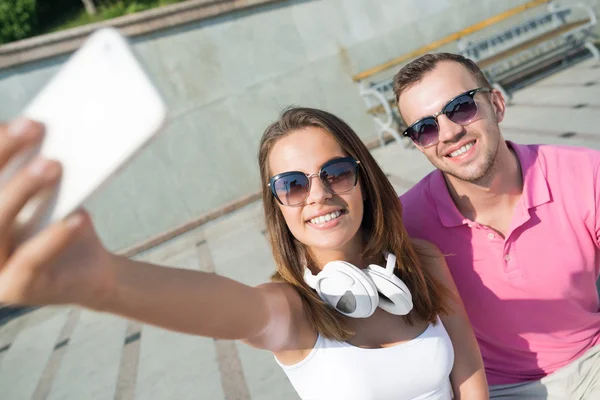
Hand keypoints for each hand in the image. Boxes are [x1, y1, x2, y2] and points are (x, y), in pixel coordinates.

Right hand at [0, 118, 115, 308]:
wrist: (92, 273)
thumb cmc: (64, 226)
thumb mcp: (52, 195)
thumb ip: (40, 170)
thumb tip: (47, 126)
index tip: (8, 121)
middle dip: (3, 154)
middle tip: (34, 127)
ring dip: (23, 189)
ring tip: (54, 165)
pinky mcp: (16, 289)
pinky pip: (31, 260)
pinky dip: (54, 237)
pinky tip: (78, 218)